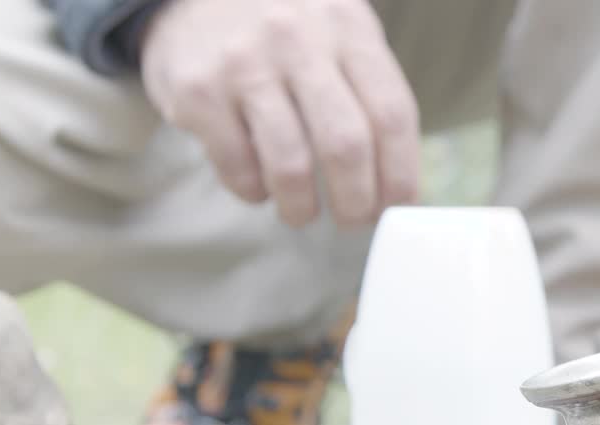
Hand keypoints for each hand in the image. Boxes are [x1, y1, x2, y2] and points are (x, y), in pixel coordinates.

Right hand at [140, 0, 421, 227]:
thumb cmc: (288, 33)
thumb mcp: (339, 35)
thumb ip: (371, 94)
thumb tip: (400, 188)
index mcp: (348, 29)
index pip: (392, 114)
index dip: (400, 175)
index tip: (397, 207)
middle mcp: (299, 40)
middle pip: (346, 144)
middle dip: (356, 201)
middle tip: (353, 221)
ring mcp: (245, 63)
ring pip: (291, 164)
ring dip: (302, 207)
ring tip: (302, 213)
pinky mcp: (198, 90)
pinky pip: (238, 166)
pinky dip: (254, 191)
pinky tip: (260, 185)